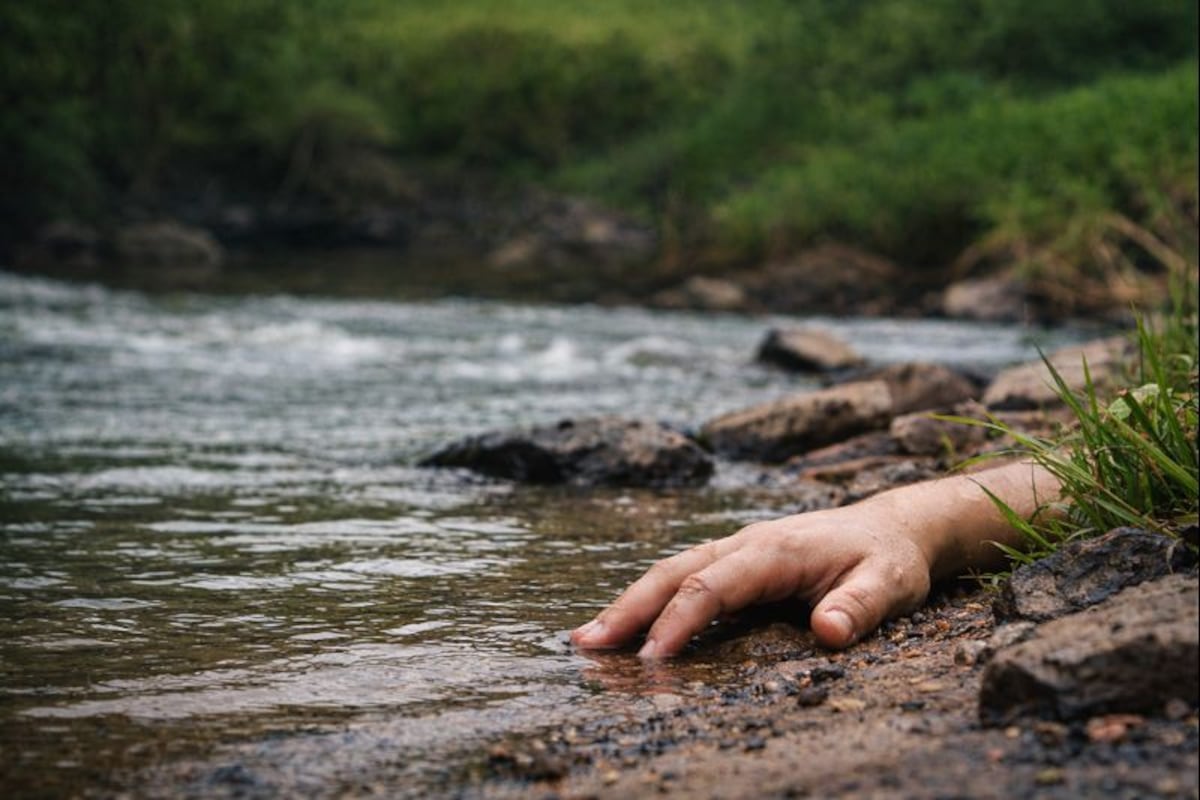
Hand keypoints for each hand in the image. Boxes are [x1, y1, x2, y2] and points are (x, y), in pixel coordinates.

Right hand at [570, 505, 933, 657]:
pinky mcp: (735, 561)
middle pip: (673, 572)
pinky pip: (683, 575)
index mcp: (774, 550)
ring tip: (587, 638)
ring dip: (628, 602)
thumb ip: (860, 607)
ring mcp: (736, 550)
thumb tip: (829, 632)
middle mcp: (744, 544)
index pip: (713, 586)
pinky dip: (649, 598)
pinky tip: (628, 623)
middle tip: (586, 644)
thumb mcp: (889, 584)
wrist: (891, 526)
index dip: (679, 621)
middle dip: (628, 608)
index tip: (651, 659)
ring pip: (670, 570)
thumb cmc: (888, 559)